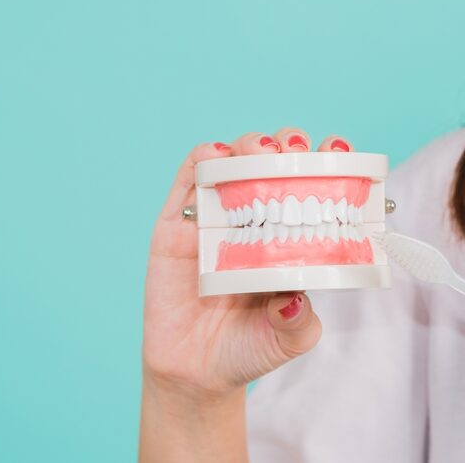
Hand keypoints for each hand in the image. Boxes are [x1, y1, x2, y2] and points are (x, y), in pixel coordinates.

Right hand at [143, 127, 349, 398]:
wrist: (196, 373)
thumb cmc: (248, 347)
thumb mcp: (288, 337)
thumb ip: (299, 322)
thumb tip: (297, 299)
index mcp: (284, 236)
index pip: (307, 186)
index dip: (325, 162)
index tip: (339, 153)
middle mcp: (250, 218)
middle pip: (271, 161)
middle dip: (289, 145)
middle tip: (299, 152)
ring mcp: (212, 217)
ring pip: (231, 160)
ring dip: (250, 143)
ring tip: (265, 151)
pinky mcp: (176, 224)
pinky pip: (187, 180)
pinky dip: (203, 158)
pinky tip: (218, 156)